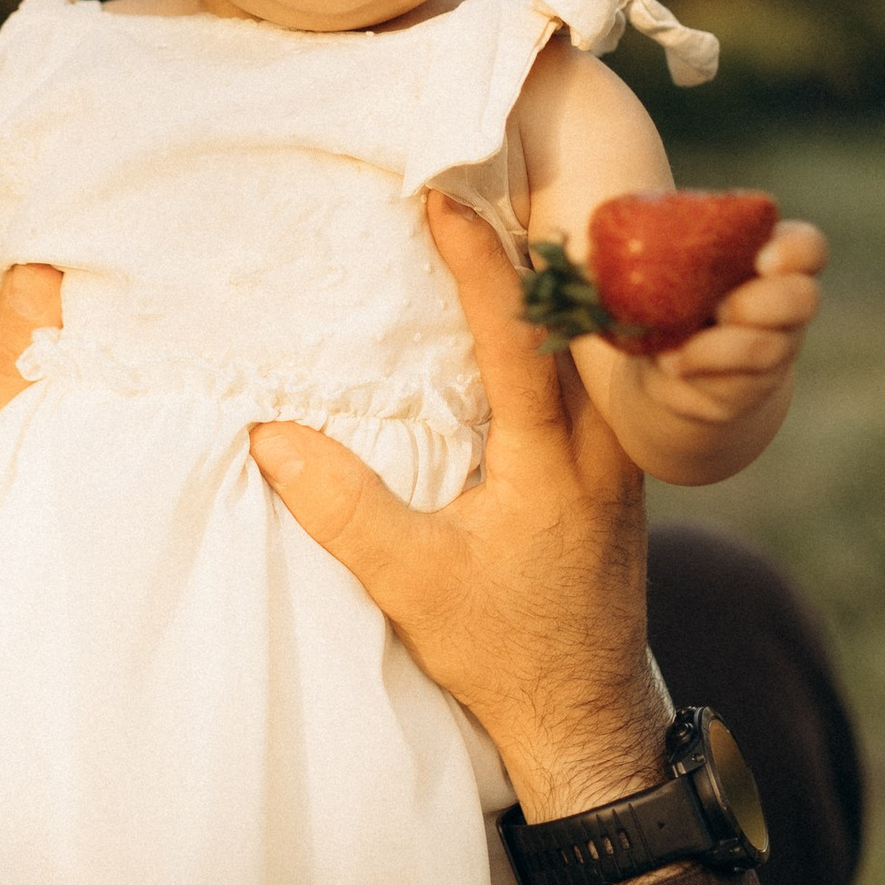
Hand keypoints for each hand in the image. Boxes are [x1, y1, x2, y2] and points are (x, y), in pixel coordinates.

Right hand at [250, 194, 657, 823]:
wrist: (584, 716)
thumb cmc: (504, 651)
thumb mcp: (412, 584)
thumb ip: (344, 507)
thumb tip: (267, 434)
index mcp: (557, 460)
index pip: (520, 336)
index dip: (479, 261)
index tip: (444, 196)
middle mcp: (602, 444)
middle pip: (579, 316)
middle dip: (533, 240)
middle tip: (492, 167)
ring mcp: (617, 456)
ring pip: (595, 344)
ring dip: (553, 280)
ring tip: (510, 213)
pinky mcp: (614, 471)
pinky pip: (592, 377)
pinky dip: (562, 328)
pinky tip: (532, 305)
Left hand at [623, 218, 827, 467]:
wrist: (664, 370)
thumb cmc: (663, 296)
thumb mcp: (663, 266)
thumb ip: (655, 246)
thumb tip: (596, 239)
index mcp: (768, 262)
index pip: (807, 249)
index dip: (794, 251)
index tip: (761, 258)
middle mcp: (781, 308)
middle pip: (802, 300)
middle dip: (762, 302)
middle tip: (724, 307)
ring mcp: (771, 353)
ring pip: (767, 348)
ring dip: (720, 347)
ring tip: (676, 349)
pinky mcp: (746, 392)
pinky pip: (735, 384)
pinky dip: (698, 370)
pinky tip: (670, 364)